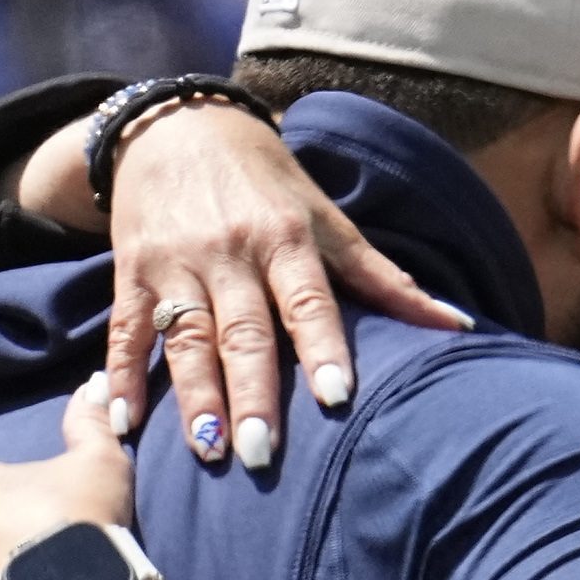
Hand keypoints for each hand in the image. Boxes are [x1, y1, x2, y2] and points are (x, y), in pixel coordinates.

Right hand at [97, 97, 470, 467]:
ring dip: (194, 398)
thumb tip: (457, 324)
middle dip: (252, 395)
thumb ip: (382, 277)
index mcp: (285, 238)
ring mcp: (177, 265)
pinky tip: (123, 422)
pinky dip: (123, 376)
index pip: (308, 300)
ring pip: (185, 338)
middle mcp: (230, 252)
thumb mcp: (325, 216)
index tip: (336, 397)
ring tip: (207, 453)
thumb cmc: (266, 182)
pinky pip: (126, 331)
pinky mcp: (132, 273)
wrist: (176, 124)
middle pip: (243, 332)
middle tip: (263, 455)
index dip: (323, 348)